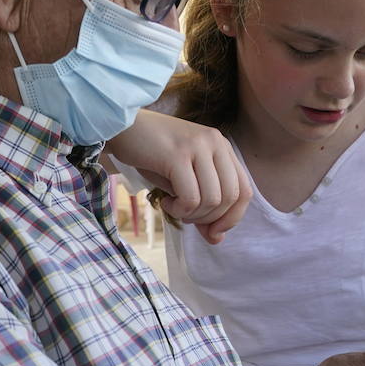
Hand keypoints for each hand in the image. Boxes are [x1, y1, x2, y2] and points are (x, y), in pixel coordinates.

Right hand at [104, 110, 250, 243]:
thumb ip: (202, 206)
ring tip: (173, 207)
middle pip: (230, 197)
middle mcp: (215, 143)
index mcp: (221, 146)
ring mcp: (197, 147)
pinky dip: (178, 209)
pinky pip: (190, 198)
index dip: (233, 217)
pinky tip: (164, 202)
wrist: (121, 126)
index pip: (244, 190)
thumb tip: (216, 239)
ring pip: (212, 200)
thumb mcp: (182, 179)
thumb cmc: (151, 154)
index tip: (212, 231)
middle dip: (209, 219)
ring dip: (192, 214)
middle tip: (186, 217)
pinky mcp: (177, 155)